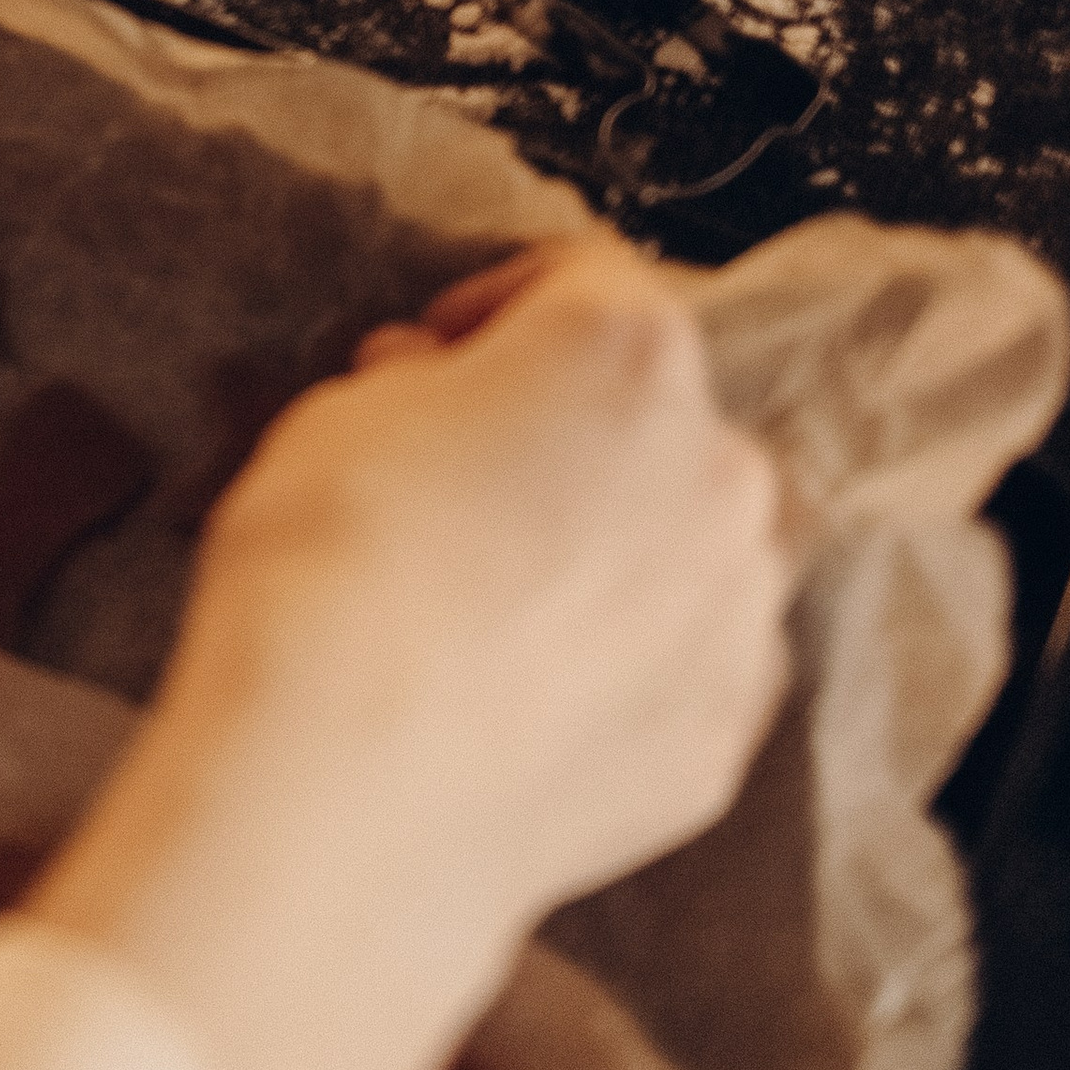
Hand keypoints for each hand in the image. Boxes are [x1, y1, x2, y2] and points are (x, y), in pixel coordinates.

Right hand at [30, 240, 786, 1069]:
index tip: (439, 350)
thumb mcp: (336, 414)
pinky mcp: (723, 736)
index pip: (583, 281)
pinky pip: (682, 670)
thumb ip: (421, 386)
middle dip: (571, 433)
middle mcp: (719, 470)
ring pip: (686, 547)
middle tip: (464, 480)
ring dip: (615, 550)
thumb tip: (439, 395)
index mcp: (628, 353)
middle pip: (654, 418)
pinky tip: (525, 695)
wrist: (350, 788)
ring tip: (499, 602)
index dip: (496, 310)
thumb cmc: (332, 572)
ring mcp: (738, 614)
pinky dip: (625, 670)